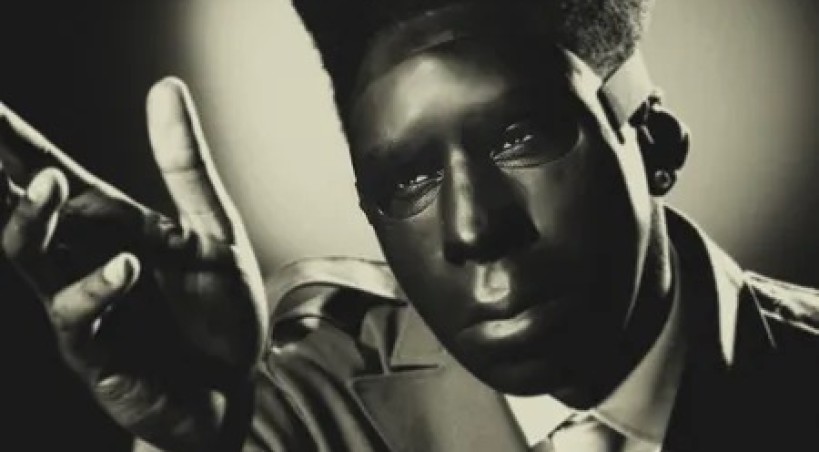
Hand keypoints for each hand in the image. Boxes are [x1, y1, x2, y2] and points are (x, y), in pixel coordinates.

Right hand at [0, 78, 267, 450]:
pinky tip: (125, 266)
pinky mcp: (96, 351)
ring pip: (33, 260)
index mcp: (113, 228)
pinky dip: (97, 289)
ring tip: (50, 182)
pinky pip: (79, 316)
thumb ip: (185, 166)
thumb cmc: (221, 309)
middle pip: (27, 211)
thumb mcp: (214, 230)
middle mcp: (87, 261)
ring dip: (34, 220)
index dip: (15, 141)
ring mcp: (87, 307)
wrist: (240, 382)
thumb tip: (166, 84)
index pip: (52, 173)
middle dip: (1, 175)